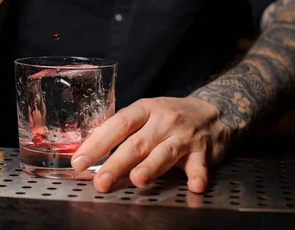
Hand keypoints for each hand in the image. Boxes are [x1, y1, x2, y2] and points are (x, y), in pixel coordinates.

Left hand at [71, 97, 231, 192]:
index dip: (97, 143)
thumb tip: (90, 151)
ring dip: (151, 167)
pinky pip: (199, 165)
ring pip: (165, 153)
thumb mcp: (146, 113)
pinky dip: (197, 175)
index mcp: (144, 109)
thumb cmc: (171, 116)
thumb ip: (124, 130)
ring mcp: (184, 136)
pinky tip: (193, 186)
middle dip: (117, 164)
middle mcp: (163, 121)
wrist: (214, 112)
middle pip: (137, 143)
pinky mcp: (203, 152)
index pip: (117, 125)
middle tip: (100, 181)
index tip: (80, 161)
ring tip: (137, 179)